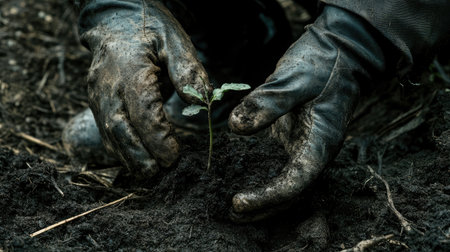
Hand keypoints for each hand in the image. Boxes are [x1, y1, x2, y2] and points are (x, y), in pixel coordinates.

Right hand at [77, 0, 210, 176]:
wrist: (115, 20)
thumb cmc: (149, 28)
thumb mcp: (174, 39)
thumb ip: (186, 69)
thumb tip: (200, 99)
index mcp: (129, 68)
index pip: (142, 110)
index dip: (157, 136)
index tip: (174, 156)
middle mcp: (108, 85)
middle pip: (119, 128)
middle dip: (139, 155)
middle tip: (159, 173)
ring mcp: (97, 94)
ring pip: (109, 133)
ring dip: (128, 157)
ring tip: (148, 174)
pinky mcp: (96, 100)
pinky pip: (106, 129)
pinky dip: (120, 149)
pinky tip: (135, 160)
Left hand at [228, 5, 386, 221]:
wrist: (341, 52)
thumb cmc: (322, 63)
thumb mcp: (294, 78)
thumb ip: (267, 102)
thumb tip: (236, 127)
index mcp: (322, 141)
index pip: (296, 182)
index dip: (267, 196)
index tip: (238, 201)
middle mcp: (315, 150)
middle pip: (292, 192)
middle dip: (264, 207)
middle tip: (233, 213)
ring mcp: (305, 145)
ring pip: (286, 182)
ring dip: (264, 198)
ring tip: (236, 208)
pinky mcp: (294, 137)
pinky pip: (280, 165)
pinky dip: (262, 177)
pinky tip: (241, 179)